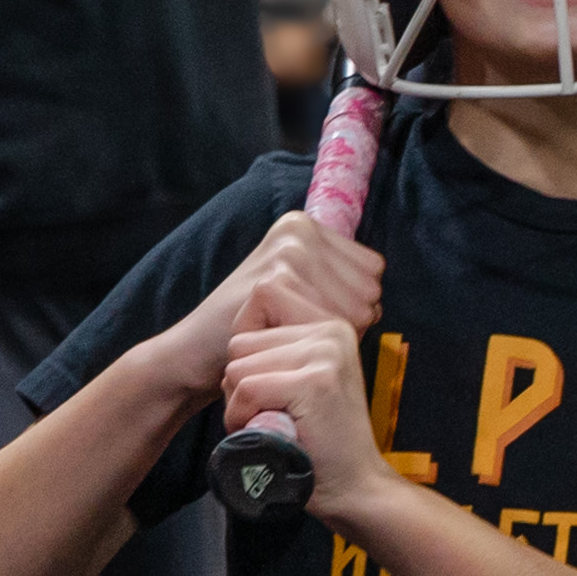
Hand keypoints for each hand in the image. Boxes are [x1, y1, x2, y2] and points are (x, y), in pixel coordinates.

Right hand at [176, 204, 384, 395]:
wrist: (198, 350)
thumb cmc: (258, 326)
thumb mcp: (298, 287)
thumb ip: (337, 278)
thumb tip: (378, 285)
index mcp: (304, 225)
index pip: (372, 270)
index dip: (353, 303)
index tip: (313, 312)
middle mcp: (298, 230)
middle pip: (369, 289)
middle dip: (346, 320)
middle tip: (299, 327)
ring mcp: (286, 252)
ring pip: (358, 309)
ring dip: (331, 333)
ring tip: (291, 332)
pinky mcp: (275, 279)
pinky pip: (332, 322)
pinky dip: (313, 341)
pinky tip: (282, 339)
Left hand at [215, 318, 395, 517]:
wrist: (354, 484)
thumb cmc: (320, 439)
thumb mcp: (307, 379)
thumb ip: (279, 351)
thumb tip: (231, 335)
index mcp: (331, 326)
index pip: (261, 305)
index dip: (246, 352)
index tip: (267, 386)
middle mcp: (331, 332)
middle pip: (240, 342)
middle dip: (241, 382)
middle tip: (273, 412)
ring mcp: (325, 355)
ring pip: (237, 367)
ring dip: (240, 404)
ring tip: (274, 423)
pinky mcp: (313, 383)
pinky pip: (246, 390)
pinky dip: (243, 418)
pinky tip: (270, 432)